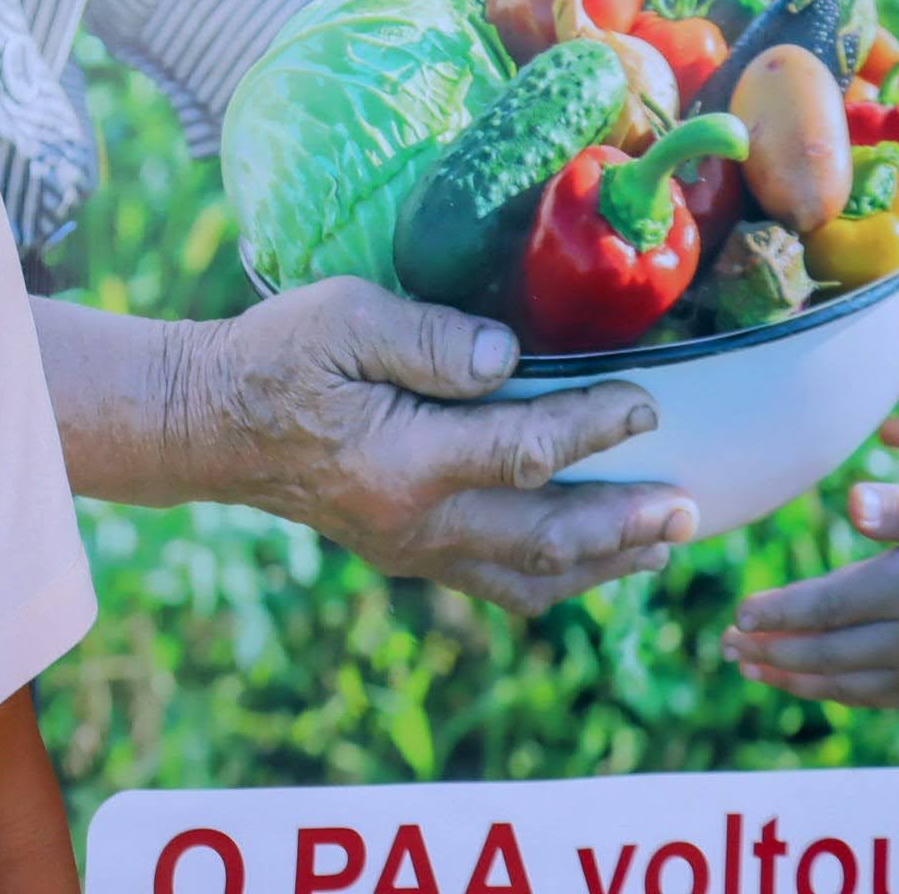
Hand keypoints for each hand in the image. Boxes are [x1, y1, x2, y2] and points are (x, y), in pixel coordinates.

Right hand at [190, 277, 695, 615]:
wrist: (208, 423)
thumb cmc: (274, 356)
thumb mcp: (338, 317)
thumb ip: (422, 335)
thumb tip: (504, 356)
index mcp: (400, 460)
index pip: (522, 452)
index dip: (592, 429)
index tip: (646, 405)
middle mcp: (413, 520)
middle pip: (544, 538)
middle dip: (625, 523)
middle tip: (690, 508)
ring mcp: (409, 548)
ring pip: (529, 576)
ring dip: (604, 562)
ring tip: (662, 542)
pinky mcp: (405, 554)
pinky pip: (497, 582)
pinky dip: (556, 576)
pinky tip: (592, 556)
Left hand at [725, 481, 898, 706]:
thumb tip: (853, 501)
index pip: (827, 608)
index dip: (778, 614)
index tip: (738, 616)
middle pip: (825, 652)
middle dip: (770, 650)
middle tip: (724, 645)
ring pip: (843, 683)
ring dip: (789, 677)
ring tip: (745, 667)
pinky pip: (871, 697)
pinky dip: (829, 692)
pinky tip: (799, 682)